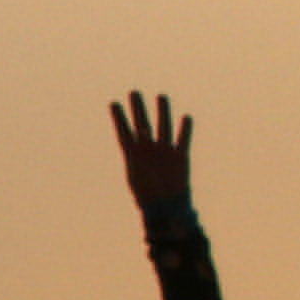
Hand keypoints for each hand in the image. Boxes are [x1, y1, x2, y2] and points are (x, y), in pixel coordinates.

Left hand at [111, 89, 193, 217]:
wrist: (165, 207)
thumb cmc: (147, 196)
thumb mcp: (137, 174)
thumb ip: (139, 154)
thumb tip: (142, 131)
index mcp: (133, 154)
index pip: (124, 132)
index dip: (118, 118)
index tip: (113, 104)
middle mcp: (148, 149)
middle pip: (142, 124)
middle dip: (138, 108)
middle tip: (133, 92)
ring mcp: (164, 151)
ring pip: (162, 127)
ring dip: (162, 112)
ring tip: (161, 96)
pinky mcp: (180, 157)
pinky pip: (183, 140)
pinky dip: (185, 129)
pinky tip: (186, 117)